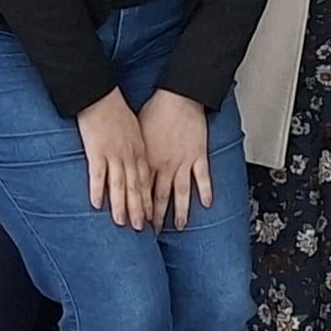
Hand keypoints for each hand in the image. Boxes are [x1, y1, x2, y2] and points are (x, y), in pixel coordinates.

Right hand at [78, 93, 155, 229]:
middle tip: (141, 228)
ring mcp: (114, 154)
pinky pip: (97, 174)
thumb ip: (137, 148)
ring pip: (119, 185)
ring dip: (121, 206)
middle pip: (136, 187)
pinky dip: (97, 190)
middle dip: (139, 209)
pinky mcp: (97, 151)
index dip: (148, 200)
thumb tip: (138, 161)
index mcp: (140, 151)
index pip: (146, 181)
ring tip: (121, 223)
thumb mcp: (135, 131)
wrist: (101, 96)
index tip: (150, 216)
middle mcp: (130, 156)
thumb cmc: (117, 112)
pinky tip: (96, 204)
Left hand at [136, 90, 216, 230]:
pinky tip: (207, 204)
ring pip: (181, 193)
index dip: (138, 208)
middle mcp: (164, 165)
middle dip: (155, 217)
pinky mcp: (198, 155)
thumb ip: (134, 152)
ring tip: (180, 226)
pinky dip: (206, 191)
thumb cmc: (156, 110)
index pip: (141, 191)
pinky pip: (203, 178)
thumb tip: (124, 163)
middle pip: (159, 197)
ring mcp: (183, 162)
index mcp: (148, 160)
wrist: (178, 97)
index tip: (135, 222)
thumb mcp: (137, 133)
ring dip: (180, 212)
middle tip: (153, 233)